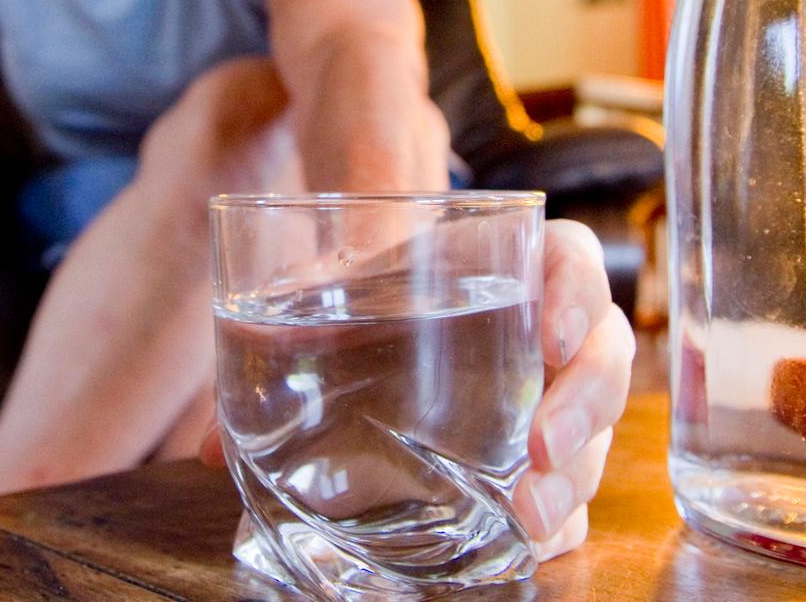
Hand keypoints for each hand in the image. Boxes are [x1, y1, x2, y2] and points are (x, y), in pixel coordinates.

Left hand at [195, 218, 633, 561]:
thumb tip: (203, 448)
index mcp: (509, 265)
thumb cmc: (370, 300)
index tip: (553, 332)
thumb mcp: (333, 302)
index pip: (572, 262)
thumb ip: (277, 340)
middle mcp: (548, 333)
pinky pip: (577, 488)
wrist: (377, 325)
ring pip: (599, 433)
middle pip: (602, 359)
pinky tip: (535, 543)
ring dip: (575, 477)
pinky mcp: (545, 456)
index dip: (576, 292)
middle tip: (542, 451)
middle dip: (583, 408)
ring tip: (531, 516)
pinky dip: (561, 519)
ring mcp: (554, 397)